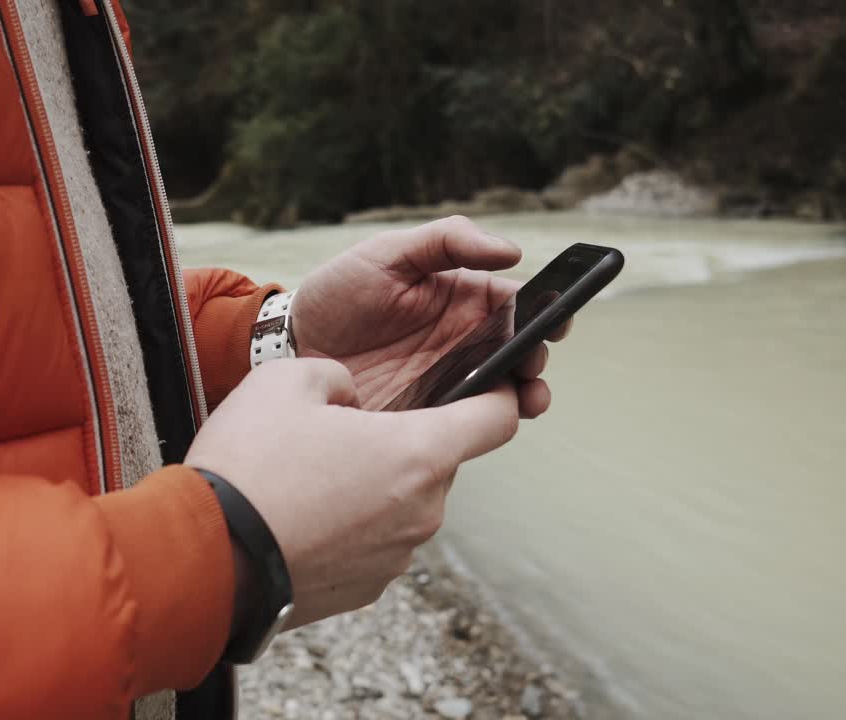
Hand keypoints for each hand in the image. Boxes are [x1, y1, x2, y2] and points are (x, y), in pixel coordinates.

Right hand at [185, 358, 519, 628]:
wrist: (205, 559)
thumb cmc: (248, 469)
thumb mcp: (287, 380)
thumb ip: (337, 375)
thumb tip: (348, 396)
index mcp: (417, 454)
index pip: (497, 420)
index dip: (498, 395)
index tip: (489, 388)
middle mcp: (421, 511)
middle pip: (435, 462)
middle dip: (395, 443)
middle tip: (335, 436)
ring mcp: (395, 557)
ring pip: (399, 503)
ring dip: (368, 487)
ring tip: (303, 481)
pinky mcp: (364, 589)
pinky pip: (371, 542)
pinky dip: (346, 527)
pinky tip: (297, 518)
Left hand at [292, 216, 570, 415]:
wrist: (291, 345)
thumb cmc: (339, 292)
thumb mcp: (386, 253)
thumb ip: (447, 242)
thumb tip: (511, 251)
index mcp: (463, 299)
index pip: (518, 305)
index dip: (543, 312)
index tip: (554, 320)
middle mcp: (463, 342)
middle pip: (520, 353)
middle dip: (535, 359)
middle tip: (530, 362)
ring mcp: (447, 382)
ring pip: (502, 393)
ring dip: (523, 396)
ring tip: (525, 398)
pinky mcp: (426, 417)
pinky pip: (464, 425)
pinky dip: (482, 426)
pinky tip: (482, 421)